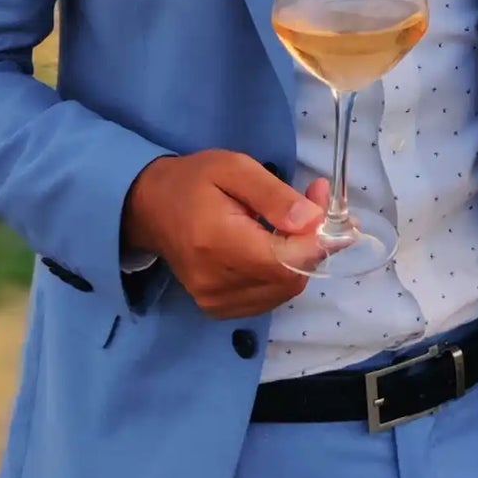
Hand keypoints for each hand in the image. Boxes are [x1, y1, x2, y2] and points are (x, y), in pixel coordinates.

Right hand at [122, 151, 329, 318]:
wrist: (149, 207)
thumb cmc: (193, 181)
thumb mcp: (235, 168)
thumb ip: (275, 195)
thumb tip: (313, 221)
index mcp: (218, 244)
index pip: (287, 262)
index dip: (318, 241)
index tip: (328, 208)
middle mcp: (216, 282)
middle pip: (291, 279)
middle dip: (313, 244)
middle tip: (312, 205)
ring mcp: (215, 301)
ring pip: (284, 290)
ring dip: (300, 258)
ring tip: (293, 221)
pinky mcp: (217, 308)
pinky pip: (268, 297)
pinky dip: (282, 273)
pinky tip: (275, 245)